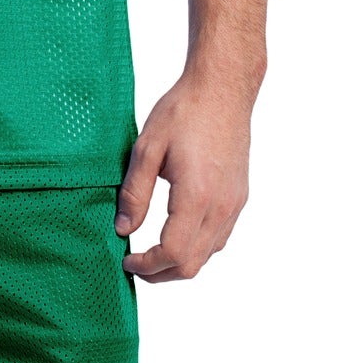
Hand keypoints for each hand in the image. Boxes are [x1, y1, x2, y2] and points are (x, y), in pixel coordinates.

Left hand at [114, 66, 253, 281]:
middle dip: (161, 273)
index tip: (126, 261)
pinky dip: (198, 247)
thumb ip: (135, 193)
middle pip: (192, 264)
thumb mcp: (147, 148)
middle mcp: (220, 206)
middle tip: (136, 264)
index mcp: (196, 196)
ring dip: (180, 262)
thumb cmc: (184, 112)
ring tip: (153, 252)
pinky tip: (179, 233)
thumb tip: (123, 229)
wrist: (223, 89)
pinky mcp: (239, 197)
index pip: (173, 253)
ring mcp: (234, 203)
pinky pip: (220, 237)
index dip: (147, 266)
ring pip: (209, 255)